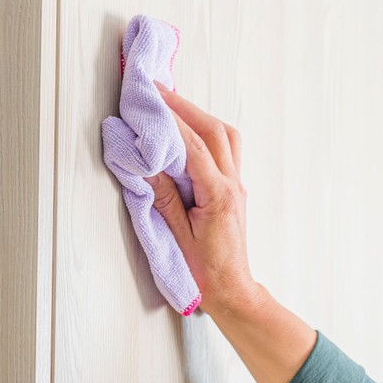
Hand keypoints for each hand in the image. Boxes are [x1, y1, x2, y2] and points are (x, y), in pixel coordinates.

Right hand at [150, 86, 263, 315]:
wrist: (232, 292)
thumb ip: (162, 197)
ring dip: (199, 116)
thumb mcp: (176, 236)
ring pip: (226, 137)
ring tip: (172, 105)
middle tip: (158, 90)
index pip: (195, 146)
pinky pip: (226, 150)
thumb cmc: (205, 274)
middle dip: (185, 106)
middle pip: (215, 131)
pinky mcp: (234, 190)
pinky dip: (206, 133)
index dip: (172, 119)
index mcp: (220, 196)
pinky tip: (188, 131)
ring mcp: (237, 186)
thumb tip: (145, 162)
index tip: (152, 98)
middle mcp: (233, 186)